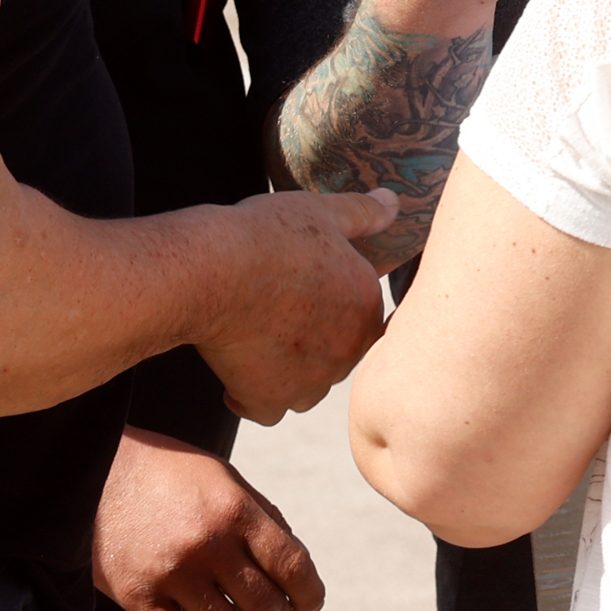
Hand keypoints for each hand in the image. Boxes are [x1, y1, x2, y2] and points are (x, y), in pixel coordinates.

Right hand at [93, 427, 326, 610]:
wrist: (96, 471)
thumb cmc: (171, 475)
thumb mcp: (225, 480)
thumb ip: (262, 520)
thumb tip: (295, 570)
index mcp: (237, 511)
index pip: (292, 565)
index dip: (310, 593)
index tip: (310, 604)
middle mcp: (209, 544)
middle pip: (266, 605)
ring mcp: (172, 573)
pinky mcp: (138, 596)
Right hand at [198, 187, 398, 423]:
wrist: (215, 271)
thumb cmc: (267, 236)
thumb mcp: (320, 211)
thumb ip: (362, 213)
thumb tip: (394, 201)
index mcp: (367, 305)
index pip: (360, 318)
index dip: (331, 307)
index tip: (302, 293)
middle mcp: (348, 350)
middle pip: (335, 355)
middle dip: (313, 343)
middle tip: (276, 315)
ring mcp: (311, 381)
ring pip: (307, 387)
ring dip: (289, 374)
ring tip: (257, 342)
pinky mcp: (270, 400)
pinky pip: (267, 409)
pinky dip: (252, 396)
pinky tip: (235, 372)